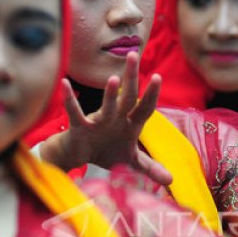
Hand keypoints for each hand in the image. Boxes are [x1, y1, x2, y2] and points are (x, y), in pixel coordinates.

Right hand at [41, 52, 171, 184]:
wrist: (79, 155)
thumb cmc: (106, 151)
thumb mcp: (130, 162)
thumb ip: (150, 167)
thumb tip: (172, 181)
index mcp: (130, 124)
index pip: (145, 107)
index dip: (151, 94)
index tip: (158, 76)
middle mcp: (116, 118)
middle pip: (127, 97)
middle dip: (132, 78)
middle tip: (134, 55)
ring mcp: (98, 120)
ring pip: (106, 106)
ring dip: (110, 95)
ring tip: (114, 79)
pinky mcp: (80, 127)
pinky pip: (75, 112)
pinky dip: (69, 99)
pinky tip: (65, 83)